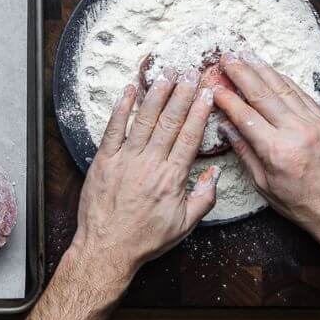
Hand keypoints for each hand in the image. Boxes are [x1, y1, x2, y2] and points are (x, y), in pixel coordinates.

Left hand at [71, 69, 219, 285]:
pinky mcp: (103, 158)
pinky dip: (121, 107)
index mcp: (171, 178)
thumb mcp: (185, 225)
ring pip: (143, 120)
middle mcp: (149, 163)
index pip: (189, 137)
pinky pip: (113, 127)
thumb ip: (203, 198)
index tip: (205, 93)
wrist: (108, 247)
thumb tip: (216, 173)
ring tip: (165, 74)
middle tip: (188, 73)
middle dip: (180, 95)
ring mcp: (125, 158)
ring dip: (155, 94)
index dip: (198, 112)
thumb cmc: (146, 238)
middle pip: (168, 122)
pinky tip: (128, 90)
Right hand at [216, 50, 319, 249]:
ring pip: (283, 88)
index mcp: (277, 150)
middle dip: (241, 73)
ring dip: (262, 69)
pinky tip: (272, 71)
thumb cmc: (299, 202)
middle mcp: (296, 133)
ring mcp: (314, 125)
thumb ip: (243, 151)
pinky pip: (302, 95)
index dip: (226, 98)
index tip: (212, 87)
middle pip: (262, 94)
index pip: (244, 114)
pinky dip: (284, 80)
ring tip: (246, 55)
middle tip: (226, 57)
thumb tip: (225, 125)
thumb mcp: (263, 183)